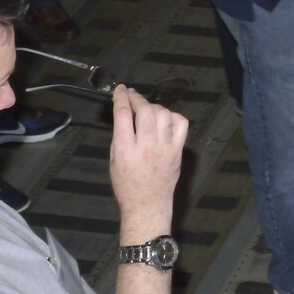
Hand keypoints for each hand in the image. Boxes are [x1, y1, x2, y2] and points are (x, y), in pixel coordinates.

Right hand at [107, 85, 188, 225]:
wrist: (147, 204)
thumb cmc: (126, 184)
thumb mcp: (113, 161)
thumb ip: (119, 137)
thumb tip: (124, 114)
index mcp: (125, 151)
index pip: (122, 115)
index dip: (121, 98)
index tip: (120, 89)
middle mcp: (146, 147)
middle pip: (145, 111)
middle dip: (137, 98)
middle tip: (132, 95)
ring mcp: (165, 149)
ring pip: (163, 114)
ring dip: (153, 106)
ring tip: (146, 108)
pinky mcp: (178, 151)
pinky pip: (181, 124)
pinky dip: (172, 116)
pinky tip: (164, 118)